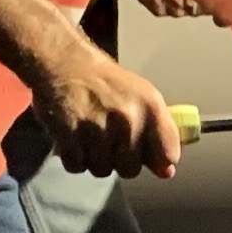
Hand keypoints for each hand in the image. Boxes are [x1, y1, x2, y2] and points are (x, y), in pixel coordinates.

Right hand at [32, 46, 182, 179]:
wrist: (63, 62)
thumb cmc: (104, 81)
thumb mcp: (142, 96)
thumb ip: (159, 132)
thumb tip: (166, 170)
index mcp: (151, 107)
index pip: (168, 154)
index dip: (157, 160)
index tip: (148, 156)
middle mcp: (128, 119)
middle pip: (131, 169)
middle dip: (120, 160)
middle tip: (109, 139)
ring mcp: (98, 129)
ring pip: (102, 170)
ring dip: (95, 159)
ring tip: (90, 136)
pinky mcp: (69, 136)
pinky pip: (77, 166)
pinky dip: (74, 158)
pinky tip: (74, 139)